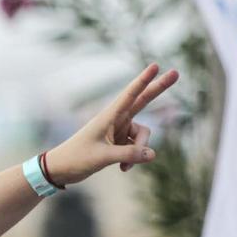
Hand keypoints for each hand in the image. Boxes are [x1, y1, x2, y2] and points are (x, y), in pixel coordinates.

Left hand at [44, 63, 178, 185]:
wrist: (60, 170)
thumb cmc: (76, 159)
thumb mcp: (103, 157)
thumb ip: (128, 155)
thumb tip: (153, 154)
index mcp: (108, 116)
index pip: (129, 95)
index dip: (143, 80)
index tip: (155, 66)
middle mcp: (116, 120)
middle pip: (142, 101)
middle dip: (159, 88)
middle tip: (176, 73)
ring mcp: (119, 130)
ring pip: (143, 136)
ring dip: (139, 150)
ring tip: (124, 165)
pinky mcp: (120, 142)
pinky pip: (137, 148)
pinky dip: (133, 158)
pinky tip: (122, 169)